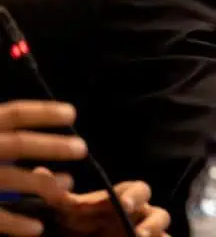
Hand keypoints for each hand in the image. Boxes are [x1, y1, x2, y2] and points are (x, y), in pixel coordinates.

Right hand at [0, 101, 87, 235]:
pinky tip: (37, 228)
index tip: (72, 114)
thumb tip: (33, 130)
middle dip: (53, 146)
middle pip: (18, 144)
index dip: (44, 113)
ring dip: (43, 183)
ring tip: (68, 185)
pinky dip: (16, 224)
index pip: (14, 114)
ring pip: (10, 179)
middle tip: (82, 149)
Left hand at [41, 170, 169, 236]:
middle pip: (159, 213)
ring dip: (155, 235)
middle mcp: (141, 214)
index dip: (135, 196)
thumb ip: (57, 194)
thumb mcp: (66, 210)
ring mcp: (146, 231)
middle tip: (139, 233)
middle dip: (152, 222)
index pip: (139, 189)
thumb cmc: (79, 223)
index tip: (124, 204)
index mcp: (125, 198)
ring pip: (163, 232)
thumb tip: (40, 172)